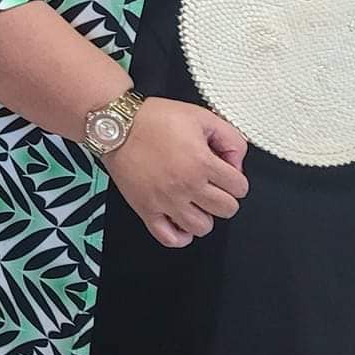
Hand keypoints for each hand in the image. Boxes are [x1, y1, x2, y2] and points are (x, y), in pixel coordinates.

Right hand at [102, 98, 248, 247]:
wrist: (115, 125)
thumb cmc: (154, 119)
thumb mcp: (201, 116)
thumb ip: (231, 139)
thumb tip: (237, 163)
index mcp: (202, 162)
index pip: (240, 188)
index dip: (235, 177)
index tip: (223, 170)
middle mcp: (186, 185)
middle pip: (226, 210)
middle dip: (224, 197)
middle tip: (210, 185)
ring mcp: (165, 200)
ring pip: (202, 227)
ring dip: (203, 215)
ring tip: (194, 201)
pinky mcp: (146, 209)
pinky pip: (169, 238)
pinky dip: (180, 236)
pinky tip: (179, 220)